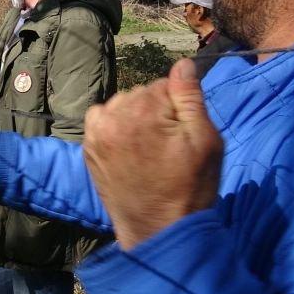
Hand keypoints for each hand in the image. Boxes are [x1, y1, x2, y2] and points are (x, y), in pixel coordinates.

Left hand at [82, 58, 222, 249]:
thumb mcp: (204, 140)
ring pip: (123, 105)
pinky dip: (116, 127)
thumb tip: (183, 63)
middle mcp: (113, 115)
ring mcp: (96, 132)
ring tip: (149, 150)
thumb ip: (190, 97)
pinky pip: (104, 120)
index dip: (180, 106)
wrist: (158, 230)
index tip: (183, 133)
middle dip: (158, 111)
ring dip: (136, 118)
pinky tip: (130, 149)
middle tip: (168, 146)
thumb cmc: (190, 187)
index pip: (167, 84)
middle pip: (143, 93)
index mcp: (142, 110)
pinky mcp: (88, 147)